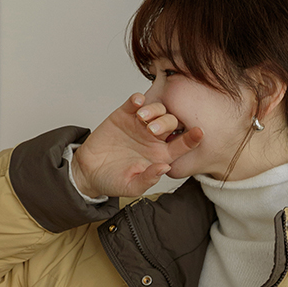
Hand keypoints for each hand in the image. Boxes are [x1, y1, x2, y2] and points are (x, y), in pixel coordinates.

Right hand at [70, 94, 203, 198]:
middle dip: (167, 122)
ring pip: (156, 109)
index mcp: (160, 156)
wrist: (88, 172)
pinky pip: (134, 102)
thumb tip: (165, 168)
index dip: (192, 139)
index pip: (181, 145)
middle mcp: (153, 138)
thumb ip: (148, 178)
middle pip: (172, 123)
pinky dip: (137, 99)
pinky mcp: (123, 116)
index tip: (199, 132)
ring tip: (141, 118)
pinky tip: (136, 102)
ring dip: (153, 110)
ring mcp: (139, 125)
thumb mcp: (131, 187)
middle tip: (152, 130)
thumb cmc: (112, 181)